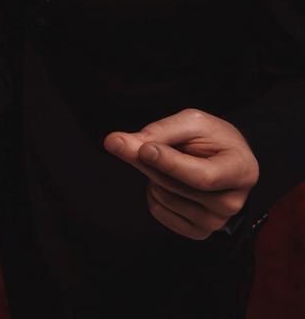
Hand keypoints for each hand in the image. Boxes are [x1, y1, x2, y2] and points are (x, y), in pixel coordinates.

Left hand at [104, 108, 259, 238]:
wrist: (223, 156)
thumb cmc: (210, 136)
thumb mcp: (190, 122)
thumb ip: (157, 132)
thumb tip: (114, 141)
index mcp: (241, 170)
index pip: (203, 178)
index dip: (170, 164)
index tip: (144, 149)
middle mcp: (233, 202)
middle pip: (178, 187)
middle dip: (150, 163)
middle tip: (136, 145)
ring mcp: (217, 221)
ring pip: (165, 198)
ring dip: (152, 175)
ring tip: (168, 163)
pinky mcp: (199, 231)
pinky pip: (159, 212)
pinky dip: (152, 193)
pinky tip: (166, 181)